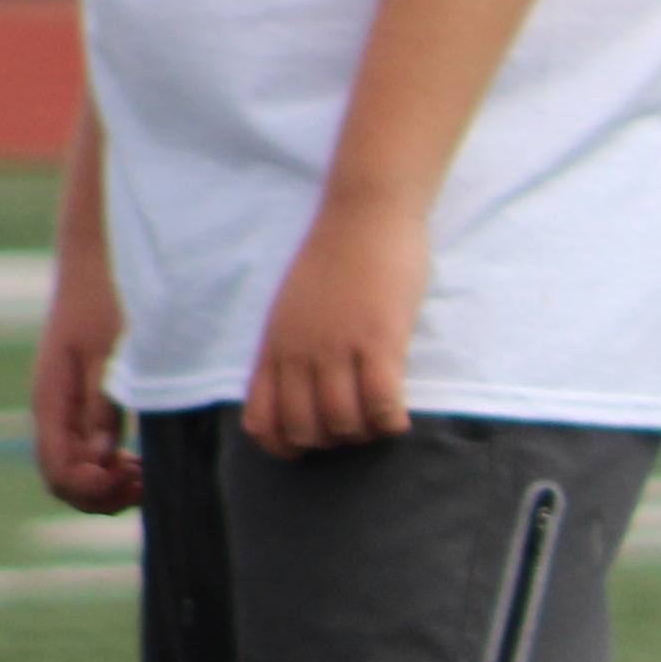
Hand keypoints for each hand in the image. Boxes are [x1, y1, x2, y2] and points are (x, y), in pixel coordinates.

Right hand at [30, 257, 140, 517]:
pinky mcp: (81, 399)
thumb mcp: (114, 351)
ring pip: (74, 469)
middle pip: (62, 480)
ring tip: (146, 476)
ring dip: (107, 483)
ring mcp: (64, 407)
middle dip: (101, 495)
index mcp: (52, 400)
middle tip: (146, 484)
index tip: (133, 476)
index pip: (59, 471)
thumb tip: (101, 455)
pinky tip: (138, 460)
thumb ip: (104, 403)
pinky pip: (85, 450)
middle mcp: (52, 410)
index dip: (94, 488)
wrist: (100, 257)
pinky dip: (108, 466)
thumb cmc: (110, 296)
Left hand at [240, 191, 427, 455]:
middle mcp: (299, 352)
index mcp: (274, 345)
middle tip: (353, 428)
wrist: (365, 215)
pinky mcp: (380, 339)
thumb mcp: (291, 306)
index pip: (261, 419)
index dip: (283, 446)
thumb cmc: (335, 256)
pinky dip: (391, 421)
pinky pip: (381, 403)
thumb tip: (302, 387)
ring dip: (364, 433)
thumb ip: (290, 345)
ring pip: (342, 422)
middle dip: (331, 441)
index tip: (309, 445)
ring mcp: (338, 346)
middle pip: (304, 428)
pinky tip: (399, 416)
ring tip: (379, 419)